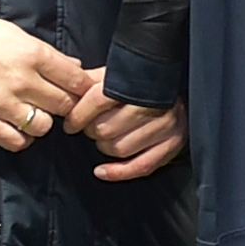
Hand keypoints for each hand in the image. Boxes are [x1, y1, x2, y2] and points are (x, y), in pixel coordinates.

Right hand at [0, 21, 90, 153]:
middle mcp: (22, 81)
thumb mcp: (17, 35)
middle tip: (57, 104)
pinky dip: (22, 138)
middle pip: (64, 105)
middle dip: (65, 106)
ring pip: (43, 126)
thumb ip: (47, 53)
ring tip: (33, 113)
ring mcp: (3, 104)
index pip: (75, 78)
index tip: (82, 91)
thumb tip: (75, 66)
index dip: (83, 88)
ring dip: (43, 122)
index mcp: (33, 55)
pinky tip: (18, 127)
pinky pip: (17, 141)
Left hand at [64, 68, 184, 180]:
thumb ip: (91, 80)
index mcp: (137, 82)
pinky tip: (101, 171)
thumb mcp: (116, 73)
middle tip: (90, 127)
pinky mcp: (173, 144)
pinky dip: (118, 172)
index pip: (98, 101)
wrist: (178, 86)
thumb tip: (66, 90)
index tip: (70, 123)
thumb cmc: (140, 81)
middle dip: (91, 130)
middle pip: (106, 128)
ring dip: (104, 147)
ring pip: (119, 148)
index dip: (78, 115)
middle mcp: (154, 104)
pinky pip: (140, 166)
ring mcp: (166, 126)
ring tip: (104, 139)